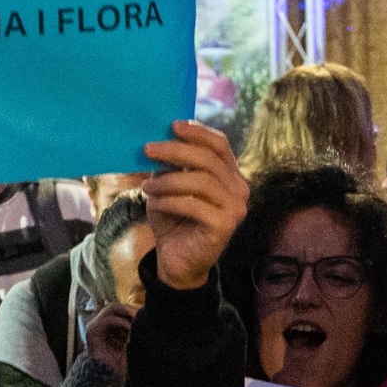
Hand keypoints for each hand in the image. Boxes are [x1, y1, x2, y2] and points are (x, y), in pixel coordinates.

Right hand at [81, 301, 136, 371]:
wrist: (110, 374)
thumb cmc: (120, 359)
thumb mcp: (128, 338)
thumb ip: (131, 326)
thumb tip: (143, 314)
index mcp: (107, 324)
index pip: (119, 308)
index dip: (131, 308)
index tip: (144, 312)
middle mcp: (99, 323)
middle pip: (115, 306)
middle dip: (130, 309)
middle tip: (141, 314)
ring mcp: (94, 326)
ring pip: (110, 309)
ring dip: (126, 313)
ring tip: (137, 319)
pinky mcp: (92, 331)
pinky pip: (108, 321)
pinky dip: (120, 322)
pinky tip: (130, 327)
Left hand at [138, 120, 249, 291]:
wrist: (177, 261)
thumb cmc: (174, 220)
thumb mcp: (171, 186)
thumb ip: (172, 165)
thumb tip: (159, 139)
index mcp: (230, 176)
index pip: (220, 145)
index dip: (198, 132)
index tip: (172, 125)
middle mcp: (239, 190)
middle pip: (209, 159)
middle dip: (176, 151)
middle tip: (148, 149)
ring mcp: (235, 209)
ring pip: (201, 181)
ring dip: (168, 180)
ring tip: (147, 187)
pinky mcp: (225, 226)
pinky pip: (194, 205)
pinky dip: (169, 201)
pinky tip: (154, 204)